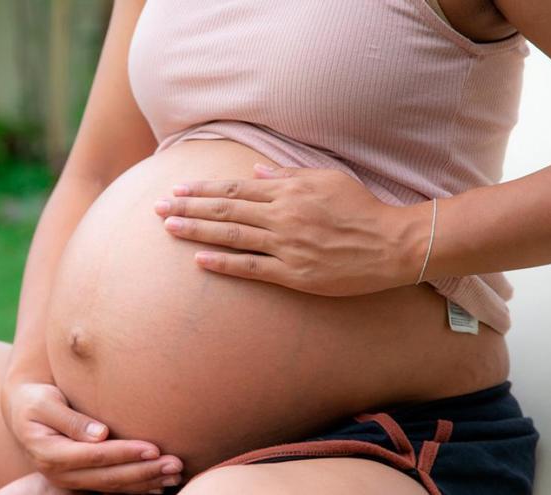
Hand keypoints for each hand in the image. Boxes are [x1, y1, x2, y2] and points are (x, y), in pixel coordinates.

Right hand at [2, 380, 182, 493]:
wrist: (23, 412)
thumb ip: (71, 419)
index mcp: (50, 454)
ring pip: (112, 487)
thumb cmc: (35, 400)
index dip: (125, 454)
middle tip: (175, 465)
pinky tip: (158, 486)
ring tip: (175, 474)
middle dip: (144, 473)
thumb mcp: (45, 403)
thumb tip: (101, 433)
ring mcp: (70, 480)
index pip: (95, 456)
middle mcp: (60, 473)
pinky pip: (111, 488)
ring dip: (145, 482)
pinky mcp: (81, 480)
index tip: (154, 448)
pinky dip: (136, 488)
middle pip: (108, 477)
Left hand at [153, 162, 426, 296]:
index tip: (177, 188)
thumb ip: (289, 175)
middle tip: (158, 207)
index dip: (203, 189)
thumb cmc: (361, 208)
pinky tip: (199, 260)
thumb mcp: (327, 179)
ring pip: (232, 236)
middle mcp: (282, 216)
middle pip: (226, 210)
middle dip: (188, 208)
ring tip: (168, 228)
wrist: (392, 243)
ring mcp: (287, 246)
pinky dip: (224, 262)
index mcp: (288, 192)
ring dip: (197, 231)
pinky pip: (252, 268)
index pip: (235, 189)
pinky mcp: (295, 274)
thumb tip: (256, 170)